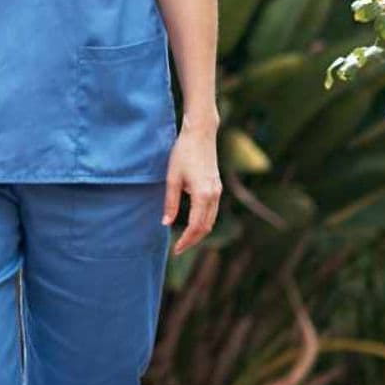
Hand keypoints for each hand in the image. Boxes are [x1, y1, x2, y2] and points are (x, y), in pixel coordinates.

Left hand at [163, 124, 222, 254]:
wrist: (201, 133)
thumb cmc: (183, 153)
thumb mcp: (172, 178)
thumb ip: (170, 202)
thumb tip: (166, 223)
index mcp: (203, 195)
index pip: (196, 227)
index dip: (186, 241)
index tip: (176, 250)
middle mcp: (214, 196)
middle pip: (206, 227)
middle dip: (193, 240)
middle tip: (179, 249)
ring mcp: (218, 191)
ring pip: (211, 220)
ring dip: (199, 232)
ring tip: (185, 239)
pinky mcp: (217, 186)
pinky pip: (212, 211)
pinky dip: (204, 221)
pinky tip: (192, 223)